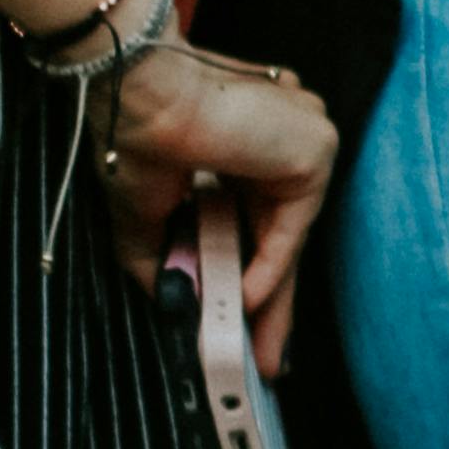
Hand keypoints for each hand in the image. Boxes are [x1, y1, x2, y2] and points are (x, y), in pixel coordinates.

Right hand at [98, 34, 337, 363]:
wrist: (137, 89)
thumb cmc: (133, 131)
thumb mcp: (146, 213)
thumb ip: (164, 260)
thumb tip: (173, 303)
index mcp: (248, 144)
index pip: (259, 225)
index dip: (250, 279)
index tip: (243, 329)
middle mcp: (283, 138)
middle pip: (278, 238)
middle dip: (267, 305)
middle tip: (259, 359)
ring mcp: (304, 139)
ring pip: (286, 237)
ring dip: (269, 298)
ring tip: (253, 352)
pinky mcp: (316, 147)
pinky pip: (294, 226)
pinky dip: (271, 266)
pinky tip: (247, 302)